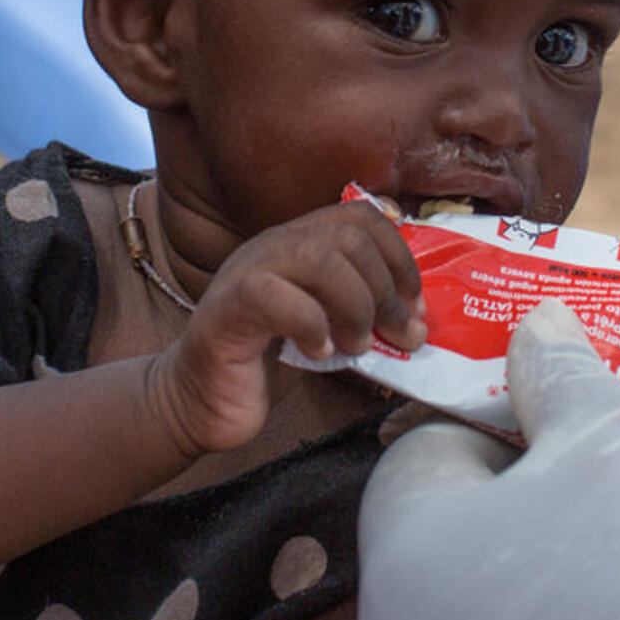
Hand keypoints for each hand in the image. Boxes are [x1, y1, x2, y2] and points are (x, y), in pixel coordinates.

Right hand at [150, 200, 424, 457]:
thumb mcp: (328, 328)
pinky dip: (312, 326)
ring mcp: (247, 271)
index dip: (399, 256)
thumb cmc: (268, 365)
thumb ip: (363, 313)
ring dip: (355, 306)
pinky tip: (320, 353)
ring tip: (358, 346)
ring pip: (318, 259)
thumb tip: (419, 319)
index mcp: (299, 242)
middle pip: (347, 237)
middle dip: (385, 289)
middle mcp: (273, 246)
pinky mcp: (228, 308)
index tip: (416, 305)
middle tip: (400, 335)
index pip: (361, 217)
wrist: (200, 401)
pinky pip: (278, 298)